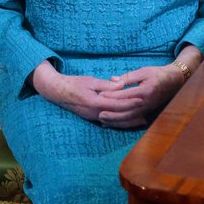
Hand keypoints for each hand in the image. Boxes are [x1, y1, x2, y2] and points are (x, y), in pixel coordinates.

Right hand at [31, 62, 145, 124]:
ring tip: (140, 121)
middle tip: (146, 116)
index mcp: (94, 102)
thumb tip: (121, 86)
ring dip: (127, 122)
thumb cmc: (74, 84)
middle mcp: (94, 113)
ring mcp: (92, 117)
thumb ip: (106, 85)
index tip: (142, 100)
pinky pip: (108, 121)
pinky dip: (118, 122)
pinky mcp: (91, 117)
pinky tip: (126, 121)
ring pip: (113, 122)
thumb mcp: (90, 81)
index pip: (116, 104)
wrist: (57, 92)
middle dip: (132, 117)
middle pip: (117, 117)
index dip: (130, 102)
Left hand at [97, 65, 186, 127]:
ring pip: (129, 119)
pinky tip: (112, 123)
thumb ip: (128, 77)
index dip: (112, 95)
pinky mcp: (146, 112)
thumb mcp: (143, 71)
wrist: (174, 82)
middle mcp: (146, 103)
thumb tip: (112, 80)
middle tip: (98, 113)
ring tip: (102, 120)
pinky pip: (133, 121)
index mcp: (145, 91)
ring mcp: (147, 109)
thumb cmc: (157, 74)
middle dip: (112, 113)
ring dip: (115, 121)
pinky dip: (122, 123)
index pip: (125, 95)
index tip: (100, 95)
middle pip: (127, 111)